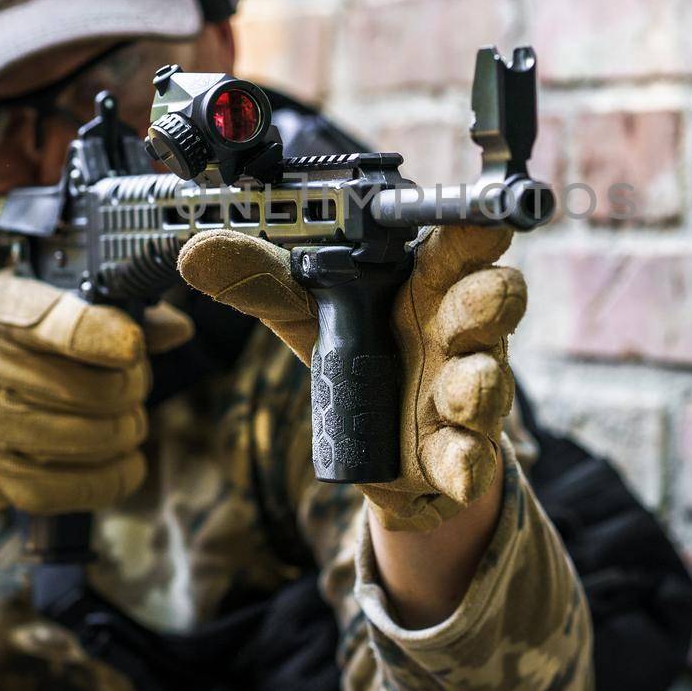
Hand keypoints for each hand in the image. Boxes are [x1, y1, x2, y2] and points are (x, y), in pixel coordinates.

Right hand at [0, 269, 191, 513]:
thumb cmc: (6, 343)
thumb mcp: (43, 301)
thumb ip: (113, 308)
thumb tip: (177, 330)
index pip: (53, 320)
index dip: (104, 335)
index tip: (133, 346)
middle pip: (90, 389)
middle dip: (132, 387)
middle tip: (133, 383)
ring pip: (90, 439)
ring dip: (128, 430)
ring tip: (127, 418)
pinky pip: (71, 490)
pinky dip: (114, 477)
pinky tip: (125, 459)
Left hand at [178, 225, 525, 530]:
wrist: (384, 456)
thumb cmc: (362, 361)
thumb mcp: (309, 319)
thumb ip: (262, 283)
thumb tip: (198, 252)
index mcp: (426, 287)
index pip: (459, 248)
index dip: (476, 234)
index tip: (485, 222)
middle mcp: (457, 332)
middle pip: (493, 302)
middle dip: (488, 301)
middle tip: (470, 303)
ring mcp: (466, 392)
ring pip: (490, 378)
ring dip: (477, 383)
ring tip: (453, 392)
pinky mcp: (461, 451)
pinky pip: (476, 457)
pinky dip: (468, 463)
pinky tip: (455, 468)